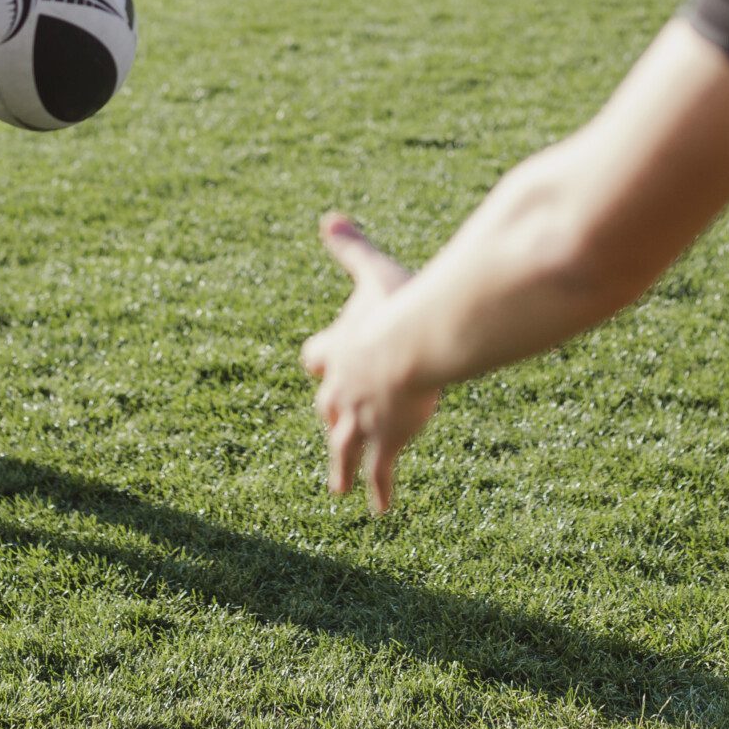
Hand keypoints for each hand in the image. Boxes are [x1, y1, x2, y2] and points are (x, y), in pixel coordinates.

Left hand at [299, 213, 439, 512]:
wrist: (411, 345)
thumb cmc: (396, 305)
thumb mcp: (371, 272)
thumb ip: (350, 248)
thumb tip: (328, 218)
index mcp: (336, 350)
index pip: (317, 359)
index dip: (324, 362)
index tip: (323, 368)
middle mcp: (340, 390)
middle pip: (328, 410)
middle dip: (333, 419)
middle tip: (335, 430)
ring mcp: (360, 419)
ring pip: (344, 450)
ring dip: (342, 468)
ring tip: (339, 487)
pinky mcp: (383, 441)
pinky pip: (378, 473)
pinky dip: (379, 491)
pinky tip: (381, 510)